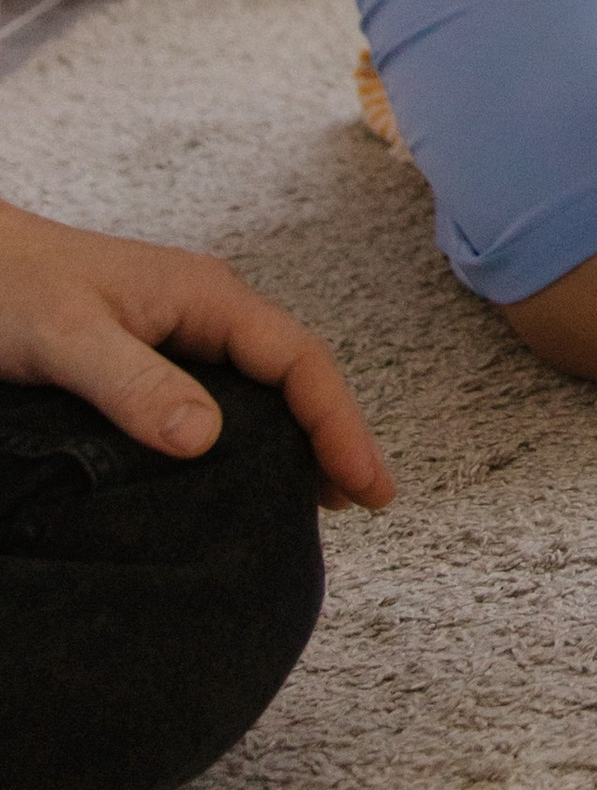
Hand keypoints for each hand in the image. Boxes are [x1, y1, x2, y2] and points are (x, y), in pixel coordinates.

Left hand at [0, 199, 395, 510]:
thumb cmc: (9, 287)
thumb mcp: (68, 338)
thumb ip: (134, 384)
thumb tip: (207, 440)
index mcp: (206, 296)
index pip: (298, 361)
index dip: (338, 423)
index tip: (365, 484)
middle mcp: (207, 310)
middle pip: (296, 374)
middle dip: (336, 432)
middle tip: (367, 502)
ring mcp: (183, 331)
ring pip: (264, 386)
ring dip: (300, 436)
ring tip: (327, 497)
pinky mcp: (155, 355)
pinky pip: (227, 395)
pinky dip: (256, 434)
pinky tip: (253, 472)